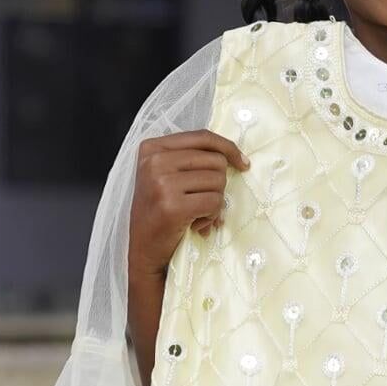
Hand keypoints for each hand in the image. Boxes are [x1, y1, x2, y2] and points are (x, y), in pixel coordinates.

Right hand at [128, 129, 250, 276]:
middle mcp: (155, 161)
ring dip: (215, 202)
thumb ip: (192, 160)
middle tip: (203, 202)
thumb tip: (235, 156)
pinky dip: (213, 216)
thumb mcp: (166, 176)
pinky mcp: (172, 206)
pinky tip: (197, 225)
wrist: (143, 249)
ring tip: (197, 214)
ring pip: (218, 181)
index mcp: (152, 148)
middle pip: (215, 160)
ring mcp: (162, 183)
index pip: (202, 137)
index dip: (228, 148)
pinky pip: (215, 202)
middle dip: (219, 184)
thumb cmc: (160, 211)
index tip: (243, 163)